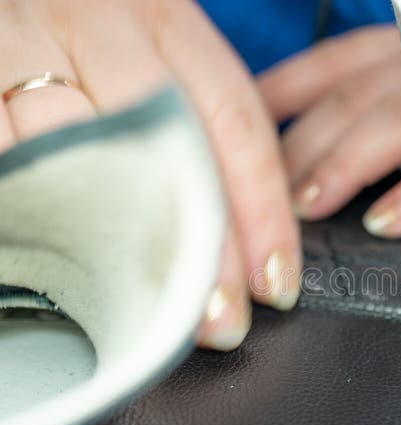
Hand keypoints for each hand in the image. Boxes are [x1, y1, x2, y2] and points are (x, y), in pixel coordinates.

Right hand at [0, 0, 300, 350]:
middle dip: (200, 252)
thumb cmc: (96, 27)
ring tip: (142, 310)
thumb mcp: (156, 45)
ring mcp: (29, 48)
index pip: (237, 127)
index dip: (264, 215)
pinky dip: (32, 218)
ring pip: (87, 168)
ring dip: (118, 251)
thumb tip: (242, 230)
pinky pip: (8, 161)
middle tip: (219, 319)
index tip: (275, 282)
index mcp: (166, 21)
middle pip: (172, 159)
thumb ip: (194, 116)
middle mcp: (100, 28)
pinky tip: (56, 270)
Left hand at [258, 26, 400, 237]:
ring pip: (395, 121)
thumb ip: (388, 120)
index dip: (284, 93)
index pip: (335, 65)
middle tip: (268, 192)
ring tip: (308, 207)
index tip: (251, 126)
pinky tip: (386, 221)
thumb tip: (324, 166)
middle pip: (354, 98)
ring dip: (344, 166)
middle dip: (303, 146)